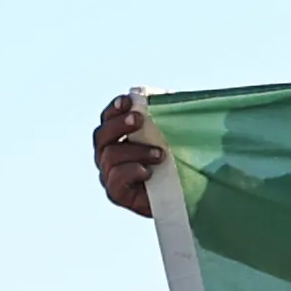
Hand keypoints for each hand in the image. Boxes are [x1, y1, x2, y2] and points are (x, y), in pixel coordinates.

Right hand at [91, 90, 171, 216]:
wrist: (187, 196)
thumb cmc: (178, 159)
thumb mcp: (172, 131)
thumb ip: (163, 111)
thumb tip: (156, 94)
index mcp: (117, 136)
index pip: (108, 118)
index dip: (115, 108)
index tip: (128, 101)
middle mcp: (107, 154)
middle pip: (102, 135)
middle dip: (119, 125)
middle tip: (138, 120)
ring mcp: (110, 175)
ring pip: (110, 157)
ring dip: (134, 151)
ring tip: (159, 154)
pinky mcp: (118, 194)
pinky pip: (115, 181)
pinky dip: (131, 172)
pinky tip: (147, 172)